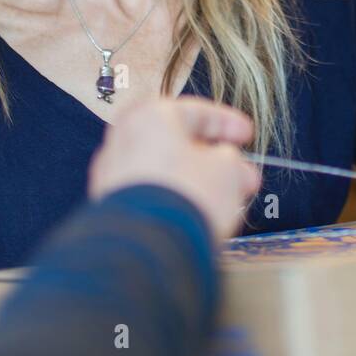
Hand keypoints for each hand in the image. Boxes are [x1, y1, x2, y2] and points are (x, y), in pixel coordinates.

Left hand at [88, 97, 261, 239]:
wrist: (148, 245)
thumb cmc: (187, 196)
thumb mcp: (227, 169)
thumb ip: (230, 158)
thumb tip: (226, 162)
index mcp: (152, 115)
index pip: (197, 111)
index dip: (228, 123)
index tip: (246, 136)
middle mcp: (124, 138)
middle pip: (178, 143)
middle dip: (213, 159)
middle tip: (240, 175)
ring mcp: (112, 173)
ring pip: (163, 169)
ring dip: (194, 180)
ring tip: (223, 200)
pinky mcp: (109, 205)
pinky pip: (149, 192)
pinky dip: (173, 197)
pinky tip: (194, 213)